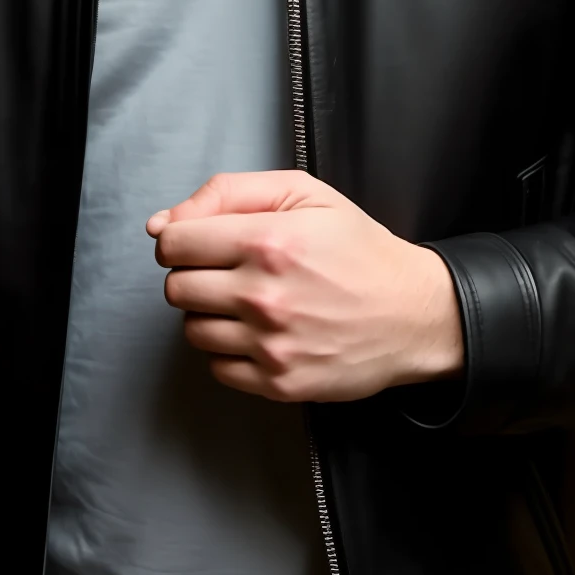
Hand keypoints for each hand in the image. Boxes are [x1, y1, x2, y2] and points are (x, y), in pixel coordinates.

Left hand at [149, 172, 463, 400]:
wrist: (412, 313)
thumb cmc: (361, 251)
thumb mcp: (307, 195)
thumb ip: (230, 192)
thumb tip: (162, 222)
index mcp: (269, 241)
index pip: (174, 242)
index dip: (182, 239)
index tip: (202, 244)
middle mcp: (263, 294)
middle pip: (176, 288)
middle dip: (196, 276)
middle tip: (232, 273)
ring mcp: (269, 343)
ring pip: (192, 330)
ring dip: (212, 315)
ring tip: (251, 304)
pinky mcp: (277, 381)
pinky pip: (217, 367)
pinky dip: (231, 351)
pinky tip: (262, 333)